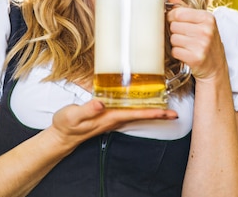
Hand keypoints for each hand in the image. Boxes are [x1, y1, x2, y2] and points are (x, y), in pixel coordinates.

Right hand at [51, 100, 176, 149]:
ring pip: (136, 114)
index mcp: (109, 117)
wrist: (62, 135)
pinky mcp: (109, 115)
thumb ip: (87, 109)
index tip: (166, 111)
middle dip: (158, 114)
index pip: (135, 114)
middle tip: (175, 112)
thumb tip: (100, 103)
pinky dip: (140, 108)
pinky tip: (143, 103)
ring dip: (151, 111)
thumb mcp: (73, 115)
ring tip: (166, 108)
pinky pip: (129, 112)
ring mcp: (113, 118)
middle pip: (141, 116)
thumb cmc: (67, 125)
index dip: (151, 112)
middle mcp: (114, 119)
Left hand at [166, 0, 227, 80]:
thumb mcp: (201, 22)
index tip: (175, 21)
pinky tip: (186, 53)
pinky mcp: (195, 58)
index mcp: (207, 18)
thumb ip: (185, 8)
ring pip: (173, 39)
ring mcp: (201, 45)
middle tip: (185, 36)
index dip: (172, 17)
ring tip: (187, 45)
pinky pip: (175, 51)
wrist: (216, 66)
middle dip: (175, 31)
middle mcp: (206, 30)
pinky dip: (177, 53)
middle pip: (173, 26)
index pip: (178, 13)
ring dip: (176, 43)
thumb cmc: (206, 41)